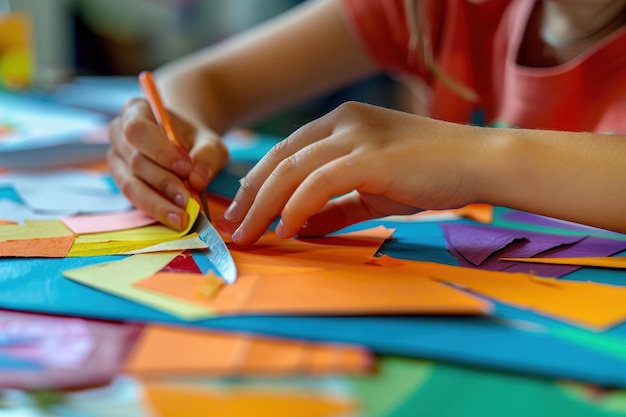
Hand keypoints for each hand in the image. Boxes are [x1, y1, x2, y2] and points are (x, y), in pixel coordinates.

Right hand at [107, 98, 227, 229]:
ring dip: (157, 202)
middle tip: (187, 200)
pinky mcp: (122, 183)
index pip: (138, 129)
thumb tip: (198, 179)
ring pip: (130, 184)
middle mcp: (118, 135)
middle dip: (163, 182)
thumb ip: (207, 155)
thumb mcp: (208, 141)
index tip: (185, 168)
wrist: (183, 146)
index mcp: (135, 111)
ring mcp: (116, 161)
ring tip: (181, 217)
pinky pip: (134, 198)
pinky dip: (155, 209)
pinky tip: (174, 219)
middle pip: (134, 160)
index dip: (160, 151)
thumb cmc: (193, 140)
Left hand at [221, 101, 487, 244]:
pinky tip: (286, 229)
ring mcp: (356, 135)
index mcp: (342, 121)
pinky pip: (319, 182)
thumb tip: (300, 227)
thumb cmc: (431, 175)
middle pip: (280, 159)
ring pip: (292, 169)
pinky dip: (297, 207)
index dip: (259, 182)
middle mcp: (342, 121)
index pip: (286, 151)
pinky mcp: (370, 156)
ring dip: (265, 205)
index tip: (243, 212)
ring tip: (249, 234)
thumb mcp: (373, 192)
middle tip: (233, 228)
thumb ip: (335, 207)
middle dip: (251, 196)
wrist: (480, 162)